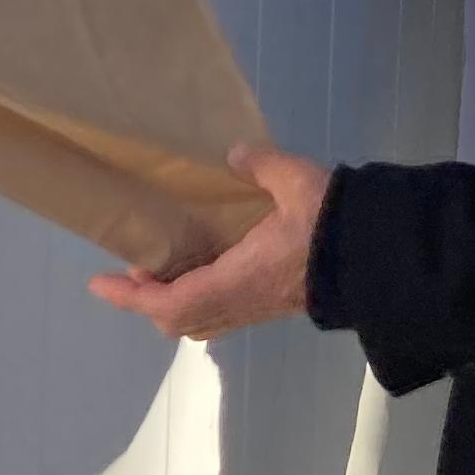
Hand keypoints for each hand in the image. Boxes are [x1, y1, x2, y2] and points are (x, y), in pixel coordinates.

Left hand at [88, 144, 326, 339]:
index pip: (169, 302)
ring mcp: (256, 309)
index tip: (100, 283)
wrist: (375, 258)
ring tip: (164, 267)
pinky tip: (206, 267)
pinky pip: (220, 313)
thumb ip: (262, 166)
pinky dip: (197, 298)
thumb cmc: (330, 224)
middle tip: (135, 268)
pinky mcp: (270, 305)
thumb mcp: (296, 181)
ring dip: (172, 301)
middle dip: (147, 300)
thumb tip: (234, 153)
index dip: (130, 297)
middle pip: (178, 320)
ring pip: (199, 321)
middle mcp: (240, 303)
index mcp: (236, 280)